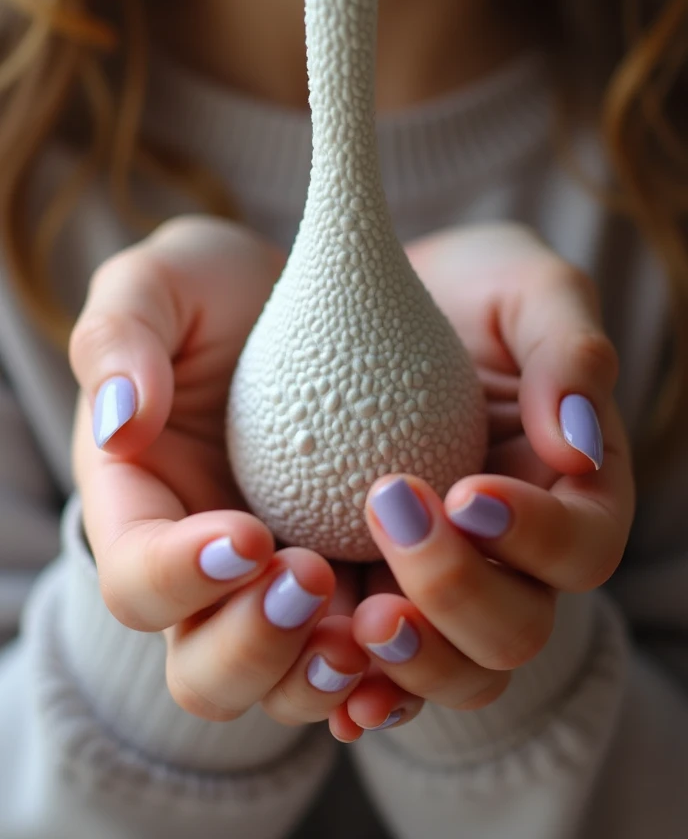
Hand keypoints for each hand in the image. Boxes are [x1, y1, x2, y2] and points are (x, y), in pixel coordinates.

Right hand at [70, 215, 369, 724]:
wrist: (307, 306)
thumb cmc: (220, 295)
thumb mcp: (162, 282)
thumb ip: (122, 335)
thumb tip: (121, 423)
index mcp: (143, 510)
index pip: (135, 580)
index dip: (179, 578)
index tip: (247, 534)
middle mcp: (207, 575)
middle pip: (205, 672)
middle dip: (253, 646)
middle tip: (311, 576)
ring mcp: (279, 592)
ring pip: (287, 688)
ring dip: (324, 673)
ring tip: (376, 618)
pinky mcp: (352, 587)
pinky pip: (366, 667)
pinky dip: (389, 674)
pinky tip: (419, 628)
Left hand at [329, 223, 633, 736]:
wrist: (378, 305)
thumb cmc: (467, 292)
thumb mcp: (528, 289)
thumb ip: (568, 349)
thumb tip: (578, 446)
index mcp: (569, 494)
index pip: (581, 547)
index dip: (535, 537)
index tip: (467, 492)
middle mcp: (514, 558)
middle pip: (516, 629)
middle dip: (458, 591)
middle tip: (390, 513)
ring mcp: (443, 586)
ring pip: (453, 672)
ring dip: (410, 658)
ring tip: (356, 614)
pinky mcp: (373, 593)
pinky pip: (374, 671)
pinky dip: (357, 686)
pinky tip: (322, 664)